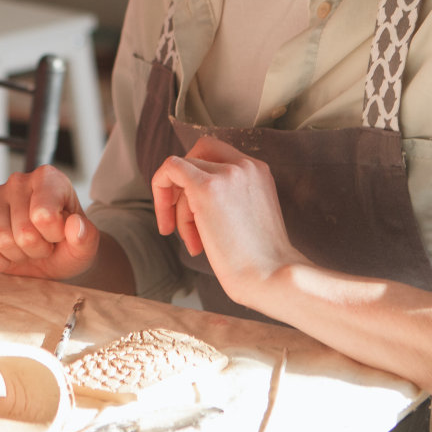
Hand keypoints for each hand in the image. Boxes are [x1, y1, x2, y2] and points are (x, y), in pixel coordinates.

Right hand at [0, 164, 100, 280]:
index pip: (44, 215)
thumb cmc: (69, 244)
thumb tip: (74, 225)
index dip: (54, 235)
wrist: (52, 256)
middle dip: (37, 248)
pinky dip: (0, 261)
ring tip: (29, 246)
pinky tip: (11, 253)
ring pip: (1, 241)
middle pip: (23, 233)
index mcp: (48, 177)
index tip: (60, 233)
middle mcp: (18, 181)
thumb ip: (86, 236)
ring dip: (19, 255)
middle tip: (44, 243)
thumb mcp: (86, 245)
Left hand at [150, 136, 308, 306]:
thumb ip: (228, 197)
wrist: (270, 277)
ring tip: (193, 242)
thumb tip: (191, 196)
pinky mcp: (206, 186)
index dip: (198, 179)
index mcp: (258, 171)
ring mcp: (226, 173)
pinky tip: (167, 226)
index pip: (217, 157)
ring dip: (179, 209)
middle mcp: (245, 165)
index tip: (194, 213)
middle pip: (199, 154)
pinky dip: (160, 190)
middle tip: (179, 218)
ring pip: (183, 171)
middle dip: (184, 183)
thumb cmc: (260, 261)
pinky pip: (170, 169)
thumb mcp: (249, 215)